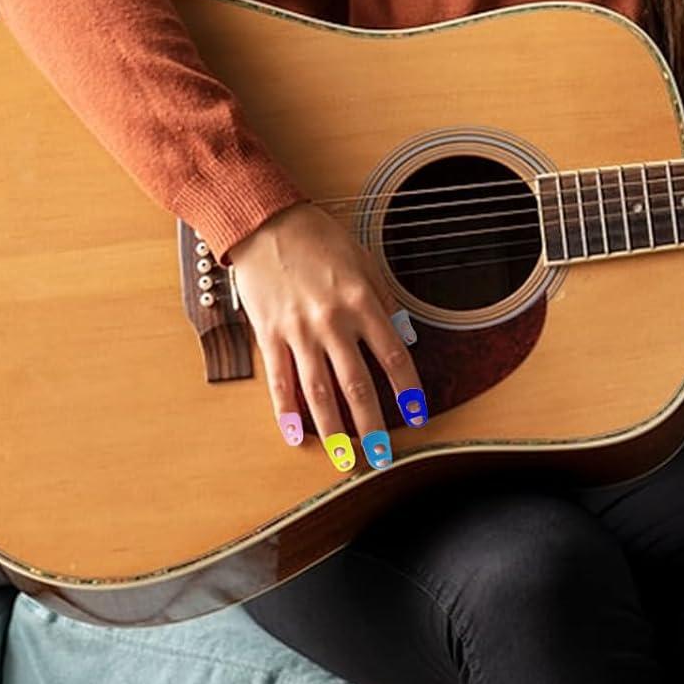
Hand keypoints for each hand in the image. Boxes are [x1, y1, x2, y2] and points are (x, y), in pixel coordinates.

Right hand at [227, 201, 425, 472]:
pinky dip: (288, 413)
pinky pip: (280, 382)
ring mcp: (297, 332)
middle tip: (383, 456)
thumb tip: (402, 337)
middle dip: (372, 425)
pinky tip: (298, 437)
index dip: (407, 389)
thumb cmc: (318, 240)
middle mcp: (331, 322)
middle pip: (356, 384)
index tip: (418, 414)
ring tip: (346, 459)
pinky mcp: (269, 336)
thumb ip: (383, 300)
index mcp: (360, 301)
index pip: (392, 355)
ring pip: (318, 392)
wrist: (265, 224)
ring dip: (334, 431)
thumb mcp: (363, 262)